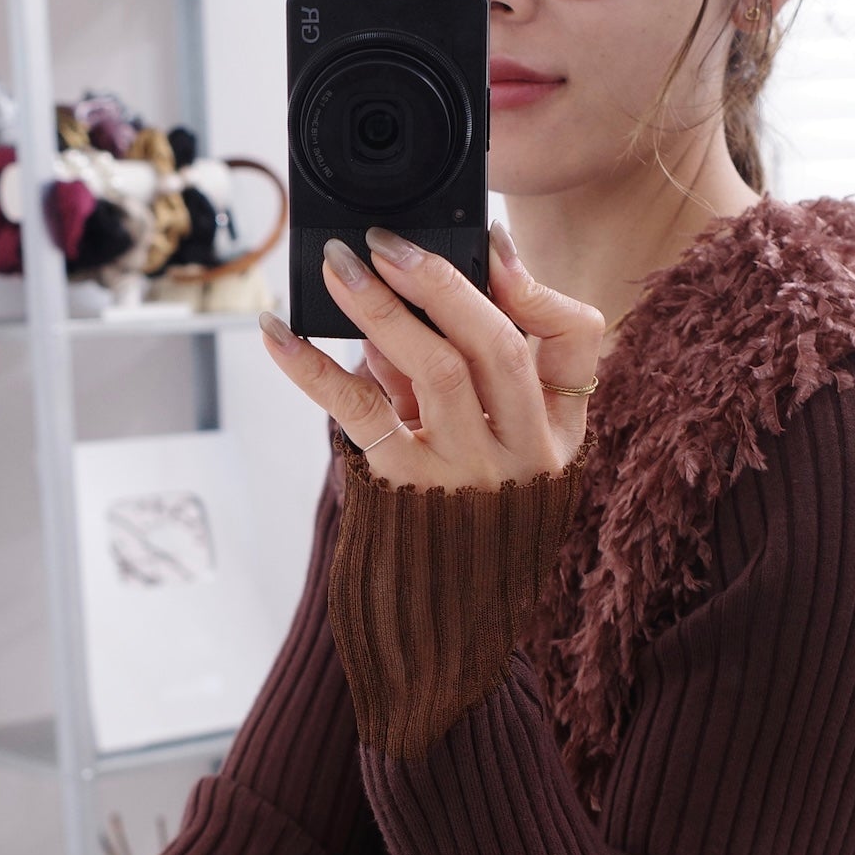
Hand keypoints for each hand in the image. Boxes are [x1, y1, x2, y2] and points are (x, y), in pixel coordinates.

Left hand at [260, 218, 604, 488]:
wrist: (449, 613)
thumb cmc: (466, 513)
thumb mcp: (487, 443)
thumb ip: (457, 376)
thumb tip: (396, 310)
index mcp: (558, 428)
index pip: (577, 339)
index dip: (535, 284)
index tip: (490, 241)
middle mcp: (525, 451)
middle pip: (496, 344)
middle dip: (440, 281)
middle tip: (386, 241)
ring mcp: (468, 473)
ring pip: (435, 369)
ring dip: (380, 307)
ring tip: (338, 267)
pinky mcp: (408, 491)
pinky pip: (360, 415)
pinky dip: (312, 368)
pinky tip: (277, 334)